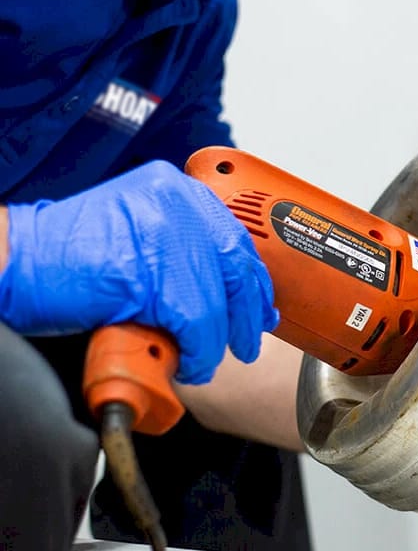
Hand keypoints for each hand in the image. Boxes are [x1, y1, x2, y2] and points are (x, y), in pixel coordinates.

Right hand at [0, 161, 277, 384]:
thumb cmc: (68, 255)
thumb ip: (180, 246)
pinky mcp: (149, 271)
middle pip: (235, 265)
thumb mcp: (138, 231)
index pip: (234, 236)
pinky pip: (194, 322)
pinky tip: (186, 362)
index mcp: (176, 189)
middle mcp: (176, 202)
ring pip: (216, 300)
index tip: (260, 304)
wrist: (13, 262)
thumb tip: (226, 288)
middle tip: (247, 340)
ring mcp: (164, 233)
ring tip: (201, 359)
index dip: (252, 278)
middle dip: (245, 312)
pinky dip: (196, 350)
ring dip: (214, 340)